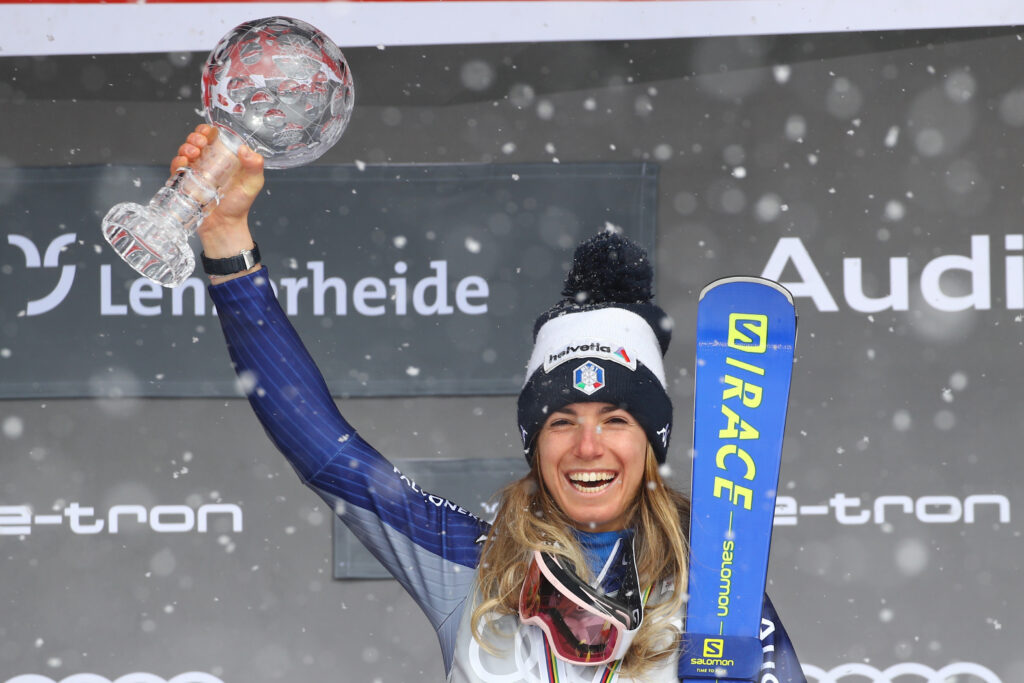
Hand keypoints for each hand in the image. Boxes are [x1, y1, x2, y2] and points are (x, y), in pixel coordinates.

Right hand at [170, 124, 264, 268]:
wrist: (224, 225)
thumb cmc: (239, 205)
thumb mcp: (253, 183)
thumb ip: (255, 166)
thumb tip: (246, 150)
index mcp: (224, 158)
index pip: (213, 137)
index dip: (208, 131)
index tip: (208, 132)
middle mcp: (208, 162)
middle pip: (196, 141)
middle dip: (195, 137)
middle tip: (200, 143)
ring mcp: (195, 172)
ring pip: (184, 151)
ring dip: (186, 147)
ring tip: (193, 154)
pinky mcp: (185, 182)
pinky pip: (176, 168)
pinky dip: (177, 162)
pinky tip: (183, 164)